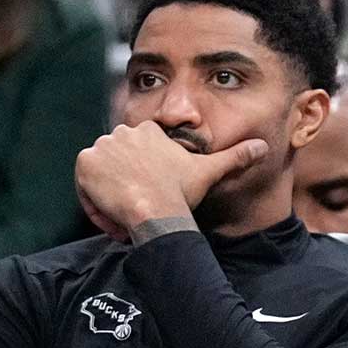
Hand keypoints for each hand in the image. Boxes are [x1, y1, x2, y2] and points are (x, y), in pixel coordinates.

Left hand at [75, 122, 267, 239]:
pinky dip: (96, 203)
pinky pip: (85, 185)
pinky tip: (116, 216)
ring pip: (102, 175)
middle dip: (127, 184)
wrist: (156, 210)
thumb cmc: (181, 192)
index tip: (154, 192)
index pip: (138, 152)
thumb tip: (263, 146)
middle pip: (118, 162)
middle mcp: (121, 132)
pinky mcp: (85, 164)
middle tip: (142, 206)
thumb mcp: (210, 171)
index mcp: (148, 131)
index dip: (145, 175)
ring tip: (130, 214)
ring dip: (112, 195)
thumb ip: (234, 156)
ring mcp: (101, 147)